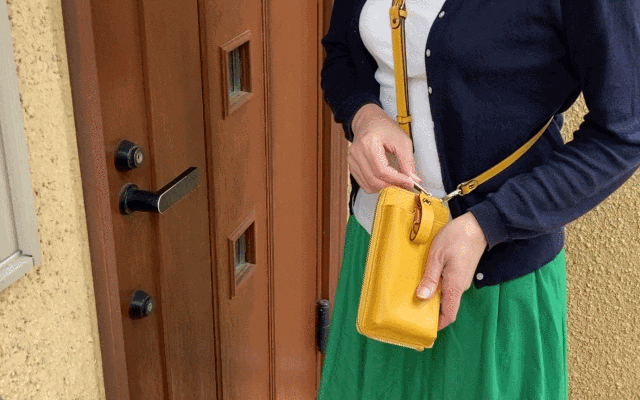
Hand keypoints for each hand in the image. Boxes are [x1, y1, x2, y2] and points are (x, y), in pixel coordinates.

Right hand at [349, 103, 421, 192]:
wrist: (368, 121)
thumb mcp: (402, 140)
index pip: (382, 170)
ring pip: (368, 185)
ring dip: (384, 188)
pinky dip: (376, 186)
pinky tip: (386, 181)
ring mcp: (352, 160)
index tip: (409, 182)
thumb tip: (414, 179)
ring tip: (396, 182)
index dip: (397, 179)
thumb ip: (408, 161)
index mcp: (368, 143)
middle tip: (405, 184)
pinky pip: (364, 184)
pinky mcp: (351, 166)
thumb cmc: (385, 127)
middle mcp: (356, 153)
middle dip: (391, 185)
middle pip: (374, 180)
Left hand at [415, 211, 487, 330]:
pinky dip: (437, 287)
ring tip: (414, 295)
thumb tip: (421, 297)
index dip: (438, 324)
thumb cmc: (457, 237)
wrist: (479, 224)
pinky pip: (448, 286)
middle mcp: (460, 286)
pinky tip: (425, 281)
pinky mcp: (461, 272)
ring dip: (433, 298)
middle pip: (446, 306)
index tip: (424, 328)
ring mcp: (461, 279)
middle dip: (431, 311)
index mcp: (455, 286)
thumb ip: (429, 277)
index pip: (449, 314)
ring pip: (446, 295)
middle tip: (412, 310)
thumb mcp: (437, 256)